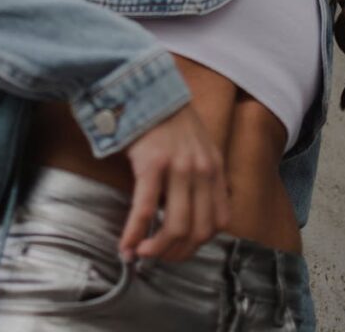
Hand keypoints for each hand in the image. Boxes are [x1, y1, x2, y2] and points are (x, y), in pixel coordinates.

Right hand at [118, 102, 231, 263]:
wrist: (145, 87)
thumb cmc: (168, 118)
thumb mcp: (198, 144)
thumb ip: (202, 173)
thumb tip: (194, 208)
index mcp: (214, 167)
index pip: (218, 221)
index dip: (199, 243)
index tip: (180, 248)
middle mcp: (201, 170)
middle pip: (198, 230)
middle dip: (178, 252)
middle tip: (159, 256)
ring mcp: (178, 167)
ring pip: (176, 227)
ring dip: (158, 249)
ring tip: (142, 252)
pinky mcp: (152, 164)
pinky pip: (146, 210)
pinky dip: (134, 233)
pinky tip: (126, 245)